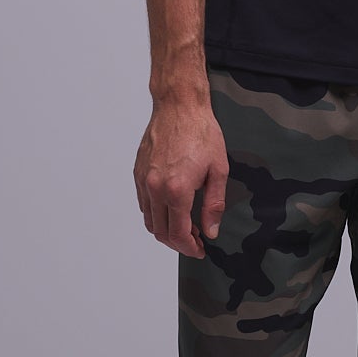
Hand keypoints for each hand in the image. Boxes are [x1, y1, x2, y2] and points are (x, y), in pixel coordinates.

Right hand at [135, 95, 230, 256]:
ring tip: (186, 226)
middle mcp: (155, 188)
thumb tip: (211, 230)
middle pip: (161, 232)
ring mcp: (144, 180)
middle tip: (195, 241)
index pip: (179, 233)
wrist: (179, 106)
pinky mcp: (138, 173)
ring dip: (166, 230)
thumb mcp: (219, 170)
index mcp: (176, 190)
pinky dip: (156, 214)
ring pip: (149, 220)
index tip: (200, 250)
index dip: (190, 248)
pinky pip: (144, 203)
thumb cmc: (201, 132)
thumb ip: (214, 205)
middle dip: (178, 243)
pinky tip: (172, 209)